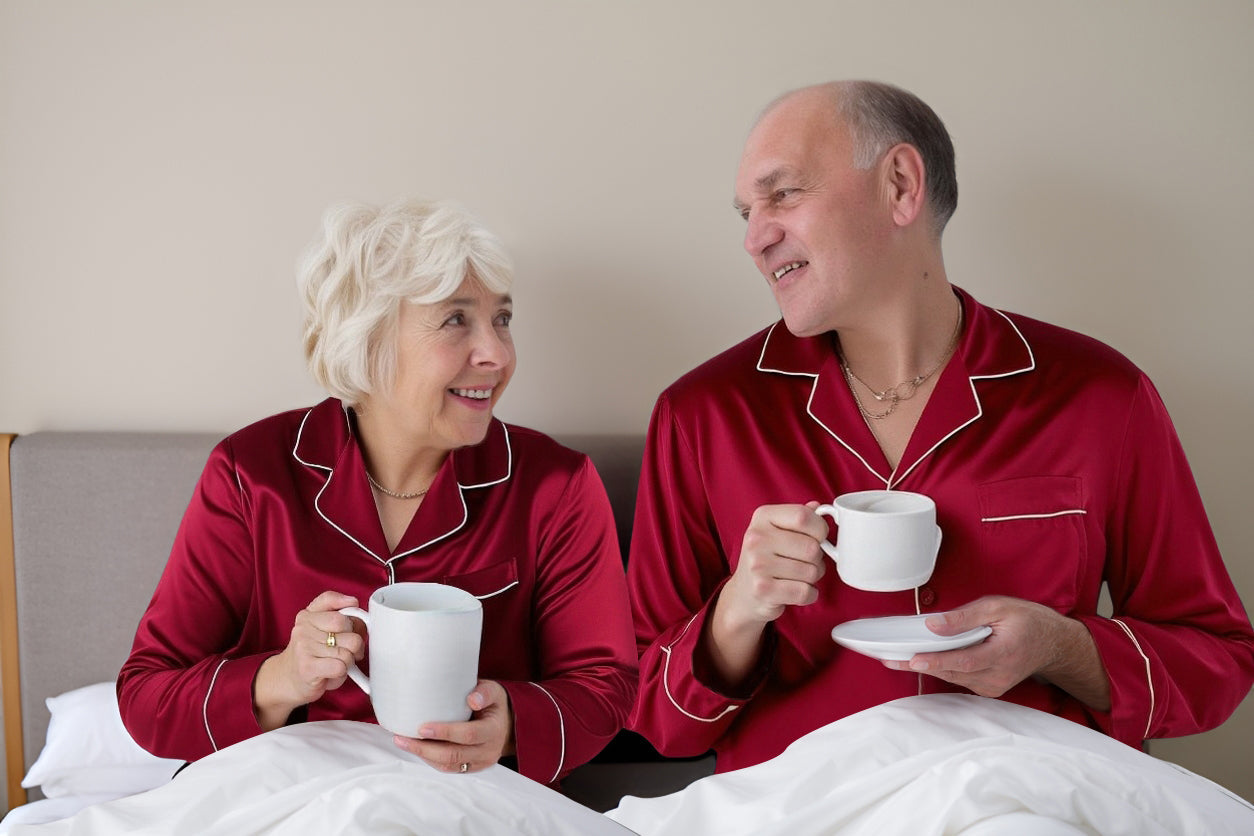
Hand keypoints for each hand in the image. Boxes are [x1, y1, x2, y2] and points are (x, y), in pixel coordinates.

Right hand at [253, 591, 365, 729]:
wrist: (289, 680)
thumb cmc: (314, 654)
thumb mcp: (323, 630)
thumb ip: (342, 618)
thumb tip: (362, 619)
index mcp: (307, 615)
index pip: (330, 599)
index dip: (348, 607)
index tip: (352, 615)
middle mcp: (303, 628)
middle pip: (347, 626)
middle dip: (355, 641)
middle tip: (347, 649)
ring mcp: (304, 647)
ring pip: (348, 650)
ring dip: (348, 661)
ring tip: (336, 663)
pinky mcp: (307, 667)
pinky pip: (341, 666)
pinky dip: (342, 673)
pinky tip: (331, 673)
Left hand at [393, 680, 514, 773]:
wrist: (507, 724)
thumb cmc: (494, 704)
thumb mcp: (494, 691)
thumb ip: (484, 692)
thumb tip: (472, 699)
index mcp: (493, 730)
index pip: (468, 734)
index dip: (445, 732)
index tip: (422, 727)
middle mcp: (488, 750)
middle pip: (454, 754)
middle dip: (425, 748)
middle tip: (402, 738)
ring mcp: (480, 762)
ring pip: (448, 765)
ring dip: (423, 755)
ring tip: (403, 742)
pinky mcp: (471, 767)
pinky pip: (449, 768)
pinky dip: (430, 760)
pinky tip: (417, 749)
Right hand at [706, 503, 827, 687]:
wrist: (740, 599)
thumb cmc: (765, 562)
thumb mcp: (776, 533)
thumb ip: (798, 518)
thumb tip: (821, 505)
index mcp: (762, 517)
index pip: (808, 517)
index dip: (821, 531)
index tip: (817, 539)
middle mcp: (756, 538)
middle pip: (815, 548)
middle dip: (818, 561)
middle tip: (802, 565)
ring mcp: (757, 565)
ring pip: (814, 571)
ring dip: (813, 579)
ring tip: (794, 579)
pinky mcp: (764, 592)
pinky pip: (807, 593)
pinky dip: (807, 597)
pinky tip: (792, 594)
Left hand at [882, 595, 1109, 709]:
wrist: (1052, 643)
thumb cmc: (1026, 620)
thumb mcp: (998, 607)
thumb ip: (965, 617)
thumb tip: (934, 624)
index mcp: (1004, 653)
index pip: (964, 661)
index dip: (937, 661)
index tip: (913, 659)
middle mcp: (998, 676)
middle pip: (952, 672)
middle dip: (918, 664)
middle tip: (888, 658)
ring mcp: (994, 685)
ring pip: (953, 677)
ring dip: (925, 667)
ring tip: (894, 658)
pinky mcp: (989, 688)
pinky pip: (959, 678)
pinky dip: (941, 668)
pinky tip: (921, 658)